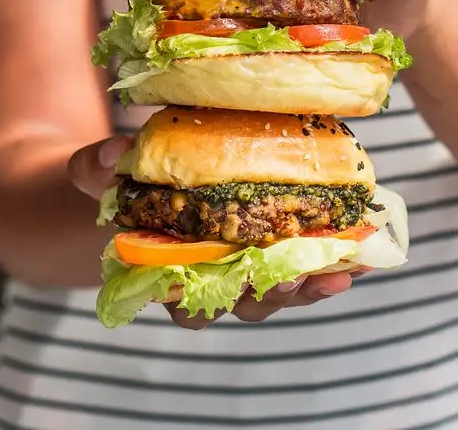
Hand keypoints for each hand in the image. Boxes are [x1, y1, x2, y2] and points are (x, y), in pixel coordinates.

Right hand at [69, 137, 360, 328]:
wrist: (138, 179)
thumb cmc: (119, 184)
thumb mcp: (98, 174)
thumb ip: (97, 167)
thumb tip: (113, 154)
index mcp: (165, 271)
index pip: (187, 302)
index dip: (212, 301)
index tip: (235, 284)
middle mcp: (210, 276)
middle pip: (245, 302)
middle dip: (277, 293)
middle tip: (302, 278)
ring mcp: (245, 260)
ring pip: (282, 285)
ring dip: (316, 278)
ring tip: (347, 265)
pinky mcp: (273, 238)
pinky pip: (304, 255)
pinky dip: (332, 251)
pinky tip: (360, 239)